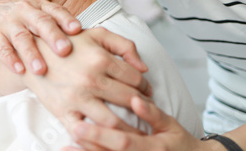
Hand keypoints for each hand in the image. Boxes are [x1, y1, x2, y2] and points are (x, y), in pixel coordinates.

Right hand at [0, 0, 80, 74]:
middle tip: (65, 51)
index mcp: (39, 5)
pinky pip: (2, 48)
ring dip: (31, 53)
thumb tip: (91, 41)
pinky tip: (19, 70)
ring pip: (21, 37)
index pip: (55, 10)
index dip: (66, 19)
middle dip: (53, 36)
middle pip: (40, 22)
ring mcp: (8, 23)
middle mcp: (24, 11)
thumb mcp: (39, 15)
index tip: (78, 30)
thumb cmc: (22, 20)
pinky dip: (10, 59)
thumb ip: (58, 24)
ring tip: (41, 69)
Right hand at [23, 28, 150, 137]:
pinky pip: (86, 133)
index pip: (136, 79)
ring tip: (136, 129)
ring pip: (114, 121)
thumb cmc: (67, 43)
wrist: (32, 54)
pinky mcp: (63, 112)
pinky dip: (100, 139)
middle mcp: (91, 79)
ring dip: (129, 128)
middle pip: (129, 101)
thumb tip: (144, 68)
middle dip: (142, 108)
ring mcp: (77, 98)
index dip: (145, 87)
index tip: (146, 93)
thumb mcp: (96, 34)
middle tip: (146, 112)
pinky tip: (109, 138)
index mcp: (100, 58)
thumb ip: (124, 45)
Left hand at [63, 95, 201, 150]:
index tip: (79, 127)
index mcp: (154, 148)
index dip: (100, 136)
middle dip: (88, 146)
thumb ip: (153, 113)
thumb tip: (135, 99)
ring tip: (65, 147)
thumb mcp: (171, 125)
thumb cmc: (180, 142)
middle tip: (68, 133)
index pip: (122, 142)